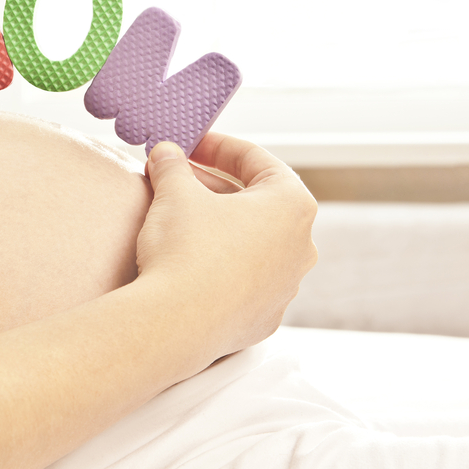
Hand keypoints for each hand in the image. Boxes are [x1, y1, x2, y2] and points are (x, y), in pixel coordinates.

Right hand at [136, 133, 317, 360]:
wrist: (177, 322)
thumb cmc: (186, 250)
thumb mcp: (175, 193)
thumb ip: (173, 166)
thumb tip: (167, 154)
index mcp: (292, 205)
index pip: (257, 161)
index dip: (218, 147)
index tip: (191, 146)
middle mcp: (302, 246)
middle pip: (258, 202)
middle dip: (216, 186)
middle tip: (180, 179)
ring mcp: (286, 286)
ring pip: (254, 243)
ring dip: (221, 226)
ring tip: (181, 220)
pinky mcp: (264, 317)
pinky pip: (245, 280)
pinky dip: (221, 266)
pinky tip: (190, 263)